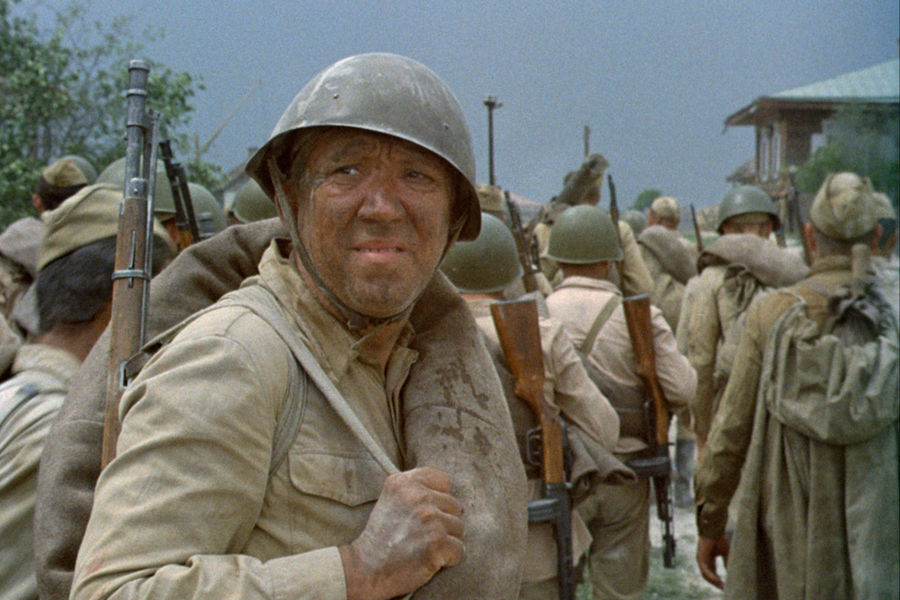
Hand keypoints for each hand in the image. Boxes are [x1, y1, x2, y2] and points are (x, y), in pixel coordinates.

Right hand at [339, 467, 463, 599]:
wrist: (366, 569)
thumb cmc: (381, 538)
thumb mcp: (390, 500)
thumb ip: (414, 489)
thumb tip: (447, 490)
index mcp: (403, 482)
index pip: (443, 480)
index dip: (439, 498)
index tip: (427, 512)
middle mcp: (418, 496)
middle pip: (454, 505)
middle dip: (443, 522)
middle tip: (420, 535)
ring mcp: (429, 518)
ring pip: (458, 527)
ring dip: (446, 540)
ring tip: (423, 547)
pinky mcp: (437, 542)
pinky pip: (459, 549)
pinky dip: (448, 559)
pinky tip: (429, 559)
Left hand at [696, 534, 728, 588]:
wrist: (715, 529)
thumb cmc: (720, 538)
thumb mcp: (726, 553)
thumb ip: (727, 562)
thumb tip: (732, 574)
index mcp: (709, 558)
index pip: (713, 572)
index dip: (719, 579)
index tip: (726, 585)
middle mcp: (704, 560)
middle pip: (709, 575)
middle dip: (717, 582)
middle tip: (725, 588)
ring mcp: (701, 559)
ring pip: (706, 574)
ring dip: (714, 581)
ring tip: (722, 586)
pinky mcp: (700, 557)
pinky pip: (704, 570)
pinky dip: (711, 576)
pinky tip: (717, 580)